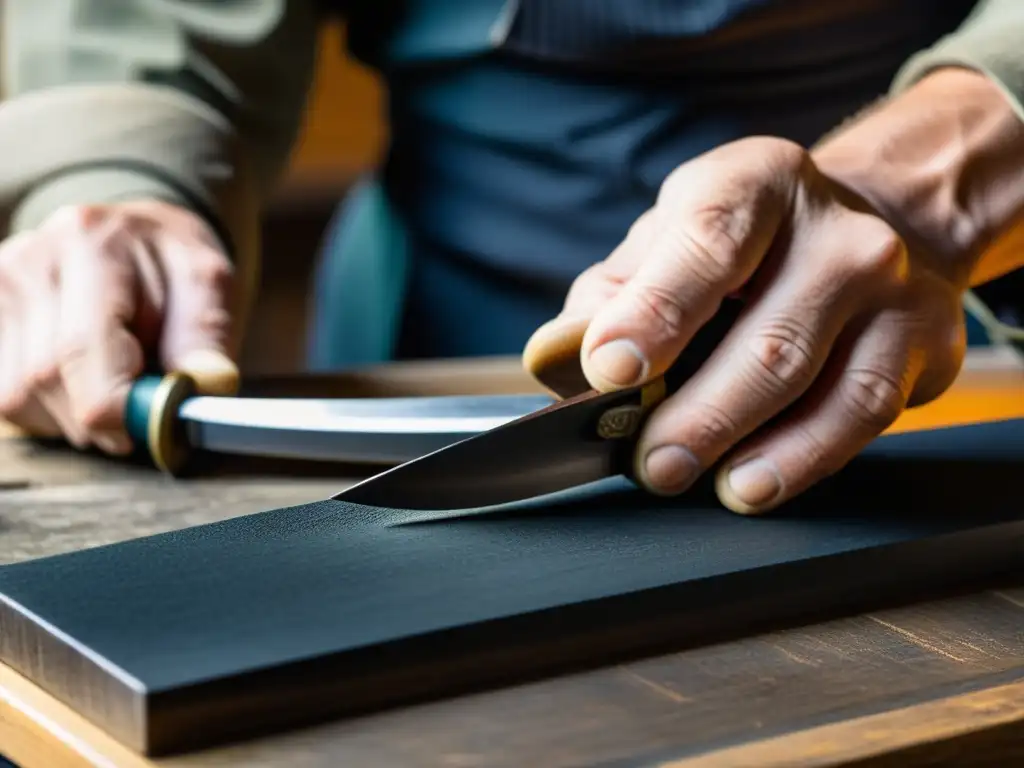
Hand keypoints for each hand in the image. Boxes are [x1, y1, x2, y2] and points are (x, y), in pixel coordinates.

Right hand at [0, 201, 238, 453]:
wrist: (135, 233)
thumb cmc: (173, 266)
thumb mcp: (208, 284)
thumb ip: (204, 336)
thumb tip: (200, 389)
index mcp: (93, 243)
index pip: (82, 347)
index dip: (115, 406)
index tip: (147, 428)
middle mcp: (32, 259)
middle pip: (45, 377)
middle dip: (98, 418)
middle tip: (138, 416)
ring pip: (15, 395)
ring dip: (69, 417)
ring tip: (110, 387)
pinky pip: (1, 395)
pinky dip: (44, 410)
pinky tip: (77, 386)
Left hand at [527, 136, 968, 513]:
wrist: (868, 222)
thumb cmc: (743, 246)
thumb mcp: (665, 243)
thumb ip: (609, 299)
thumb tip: (558, 359)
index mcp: (753, 184)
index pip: (706, 245)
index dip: (655, 312)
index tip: (610, 370)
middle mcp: (833, 227)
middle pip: (766, 335)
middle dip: (699, 412)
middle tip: (648, 460)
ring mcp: (889, 283)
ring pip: (822, 382)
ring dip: (751, 446)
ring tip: (693, 479)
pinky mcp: (922, 337)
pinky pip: (863, 412)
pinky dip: (805, 457)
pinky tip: (755, 482)